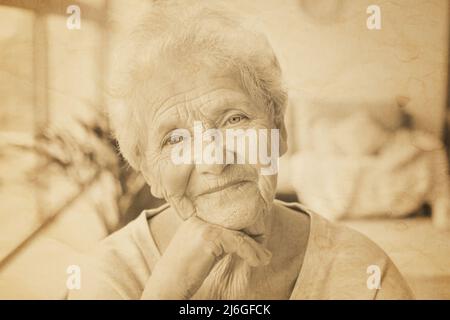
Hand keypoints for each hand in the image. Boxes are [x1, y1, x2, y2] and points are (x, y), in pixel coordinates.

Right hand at [141, 216, 270, 298]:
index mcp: (197, 217)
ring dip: (255, 248)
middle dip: (253, 235)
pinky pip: (238, 243)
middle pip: (235, 222)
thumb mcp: (206, 249)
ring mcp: (202, 226)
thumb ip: (222, 239)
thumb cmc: (185, 271)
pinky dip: (251, 253)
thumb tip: (247, 237)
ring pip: (238, 234)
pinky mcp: (208, 238)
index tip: (259, 239)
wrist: (166, 285)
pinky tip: (257, 262)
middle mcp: (199, 217)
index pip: (228, 216)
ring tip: (264, 259)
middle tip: (264, 251)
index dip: (247, 227)